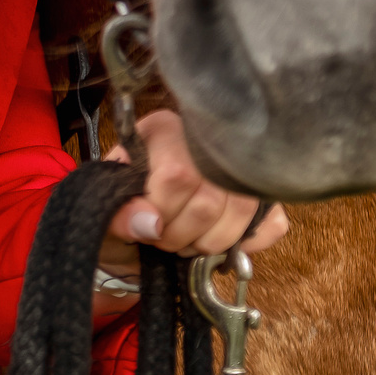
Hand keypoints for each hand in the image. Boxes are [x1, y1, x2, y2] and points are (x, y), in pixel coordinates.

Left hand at [93, 111, 289, 308]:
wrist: (137, 230)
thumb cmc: (121, 210)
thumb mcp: (105, 209)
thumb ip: (118, 214)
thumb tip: (150, 223)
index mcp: (163, 130)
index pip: (177, 173)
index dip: (162, 212)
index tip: (148, 226)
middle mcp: (207, 140)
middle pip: (210, 197)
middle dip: (183, 234)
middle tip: (164, 240)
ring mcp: (241, 167)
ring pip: (242, 210)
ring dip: (209, 243)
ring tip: (186, 241)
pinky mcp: (264, 198)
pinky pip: (270, 224)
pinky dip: (242, 245)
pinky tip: (216, 242)